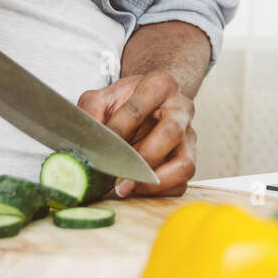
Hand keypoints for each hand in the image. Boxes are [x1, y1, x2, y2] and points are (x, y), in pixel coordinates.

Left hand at [78, 71, 197, 196]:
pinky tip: (138, 189)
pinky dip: (160, 192)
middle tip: (119, 175)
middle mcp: (181, 109)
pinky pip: (181, 183)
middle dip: (143, 158)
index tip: (104, 145)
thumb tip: (89, 141)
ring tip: (130, 188)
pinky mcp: (188, 159)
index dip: (120, 128)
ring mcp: (188, 136)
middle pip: (171, 133)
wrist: (144, 104)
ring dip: (156, 181)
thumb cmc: (124, 102)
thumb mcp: (102, 98)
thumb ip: (91, 112)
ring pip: (185, 164)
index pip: (139, 107)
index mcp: (160, 85)